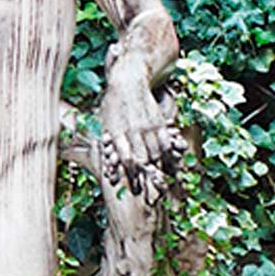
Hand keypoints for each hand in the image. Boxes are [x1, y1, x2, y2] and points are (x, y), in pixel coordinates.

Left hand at [100, 76, 182, 193]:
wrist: (128, 82)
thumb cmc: (112, 106)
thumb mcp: (104, 125)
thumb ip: (109, 145)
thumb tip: (109, 166)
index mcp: (116, 133)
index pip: (126, 159)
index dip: (131, 176)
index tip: (133, 189)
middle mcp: (133, 131)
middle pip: (143, 159)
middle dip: (146, 178)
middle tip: (148, 193)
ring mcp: (148, 126)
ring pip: (156, 153)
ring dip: (158, 170)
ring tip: (161, 183)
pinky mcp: (159, 122)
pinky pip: (167, 142)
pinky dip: (169, 156)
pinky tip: (169, 165)